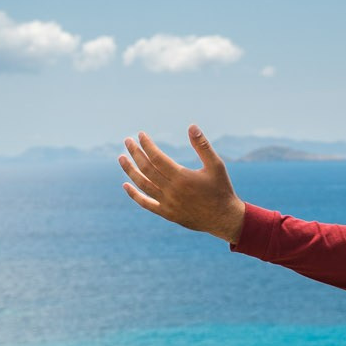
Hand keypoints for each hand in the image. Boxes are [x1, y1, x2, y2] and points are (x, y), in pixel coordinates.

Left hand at [121, 125, 245, 242]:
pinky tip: (126, 185)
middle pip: (146, 169)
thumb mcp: (216, 165)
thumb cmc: (221, 189)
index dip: (147, 145)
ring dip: (130, 171)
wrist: (224, 218)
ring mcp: (167, 203)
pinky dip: (134, 195)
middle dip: (135, 153)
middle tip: (127, 141)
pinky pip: (146, 204)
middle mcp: (171, 191)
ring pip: (142, 185)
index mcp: (182, 177)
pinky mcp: (167, 213)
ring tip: (121, 158)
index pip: (157, 157)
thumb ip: (203, 146)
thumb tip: (191, 126)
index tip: (141, 135)